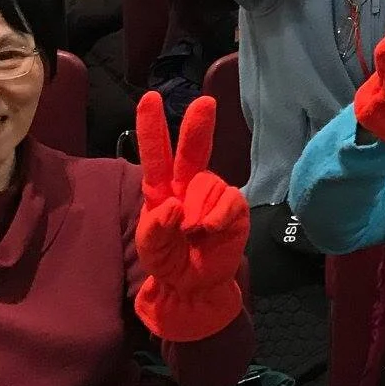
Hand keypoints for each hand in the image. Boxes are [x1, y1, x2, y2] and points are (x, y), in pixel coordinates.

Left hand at [133, 93, 247, 342]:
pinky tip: (212, 231)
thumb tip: (173, 204)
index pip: (155, 156)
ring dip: (198, 210)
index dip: (152, 128)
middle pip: (193, 151)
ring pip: (208, 184)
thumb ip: (156, 229)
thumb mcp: (152, 250)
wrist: (197, 287)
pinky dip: (218, 217)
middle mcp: (188, 186)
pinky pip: (229, 202)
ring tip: (194, 233)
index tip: (150, 98)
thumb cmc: (171, 262)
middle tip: (205, 103)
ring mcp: (213, 195)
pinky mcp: (234, 207)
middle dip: (198, 126)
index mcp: (161, 191)